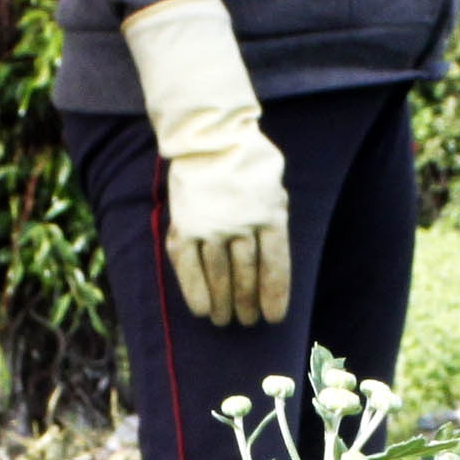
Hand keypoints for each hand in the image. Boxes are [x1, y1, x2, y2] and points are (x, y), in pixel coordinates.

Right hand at [160, 121, 292, 328]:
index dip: (274, 295)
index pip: (275, 266)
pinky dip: (195, 291)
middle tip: (247, 321)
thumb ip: (274, 224)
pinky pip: (189, 266)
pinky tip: (202, 311)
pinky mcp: (185, 225)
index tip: (272, 318)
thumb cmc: (249, 166)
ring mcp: (211, 225)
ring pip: (219, 274)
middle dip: (247, 303)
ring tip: (225, 320)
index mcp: (270, 215)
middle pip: (246, 274)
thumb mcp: (274, 190)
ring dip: (223, 303)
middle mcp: (241, 223)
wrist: (211, 137)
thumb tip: (273, 267)